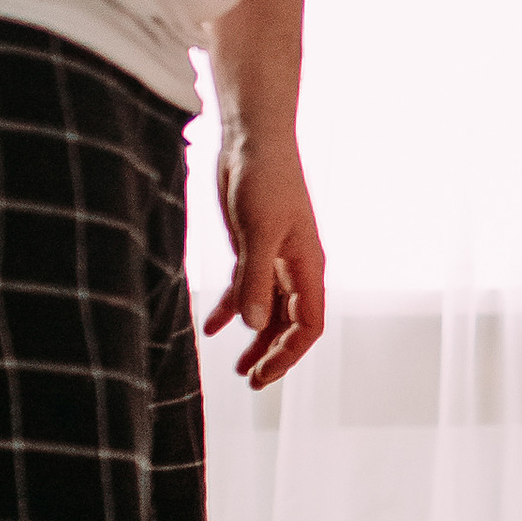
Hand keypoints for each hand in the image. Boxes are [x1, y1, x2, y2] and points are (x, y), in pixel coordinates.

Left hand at [205, 131, 327, 385]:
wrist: (252, 139)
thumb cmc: (265, 179)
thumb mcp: (258, 232)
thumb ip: (255, 279)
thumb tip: (252, 326)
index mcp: (307, 266)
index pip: (309, 324)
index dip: (289, 353)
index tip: (263, 375)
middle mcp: (295, 267)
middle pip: (290, 323)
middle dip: (273, 354)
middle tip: (252, 381)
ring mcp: (274, 257)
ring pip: (268, 310)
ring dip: (255, 338)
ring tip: (237, 367)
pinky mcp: (252, 246)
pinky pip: (246, 288)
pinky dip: (232, 310)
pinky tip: (213, 327)